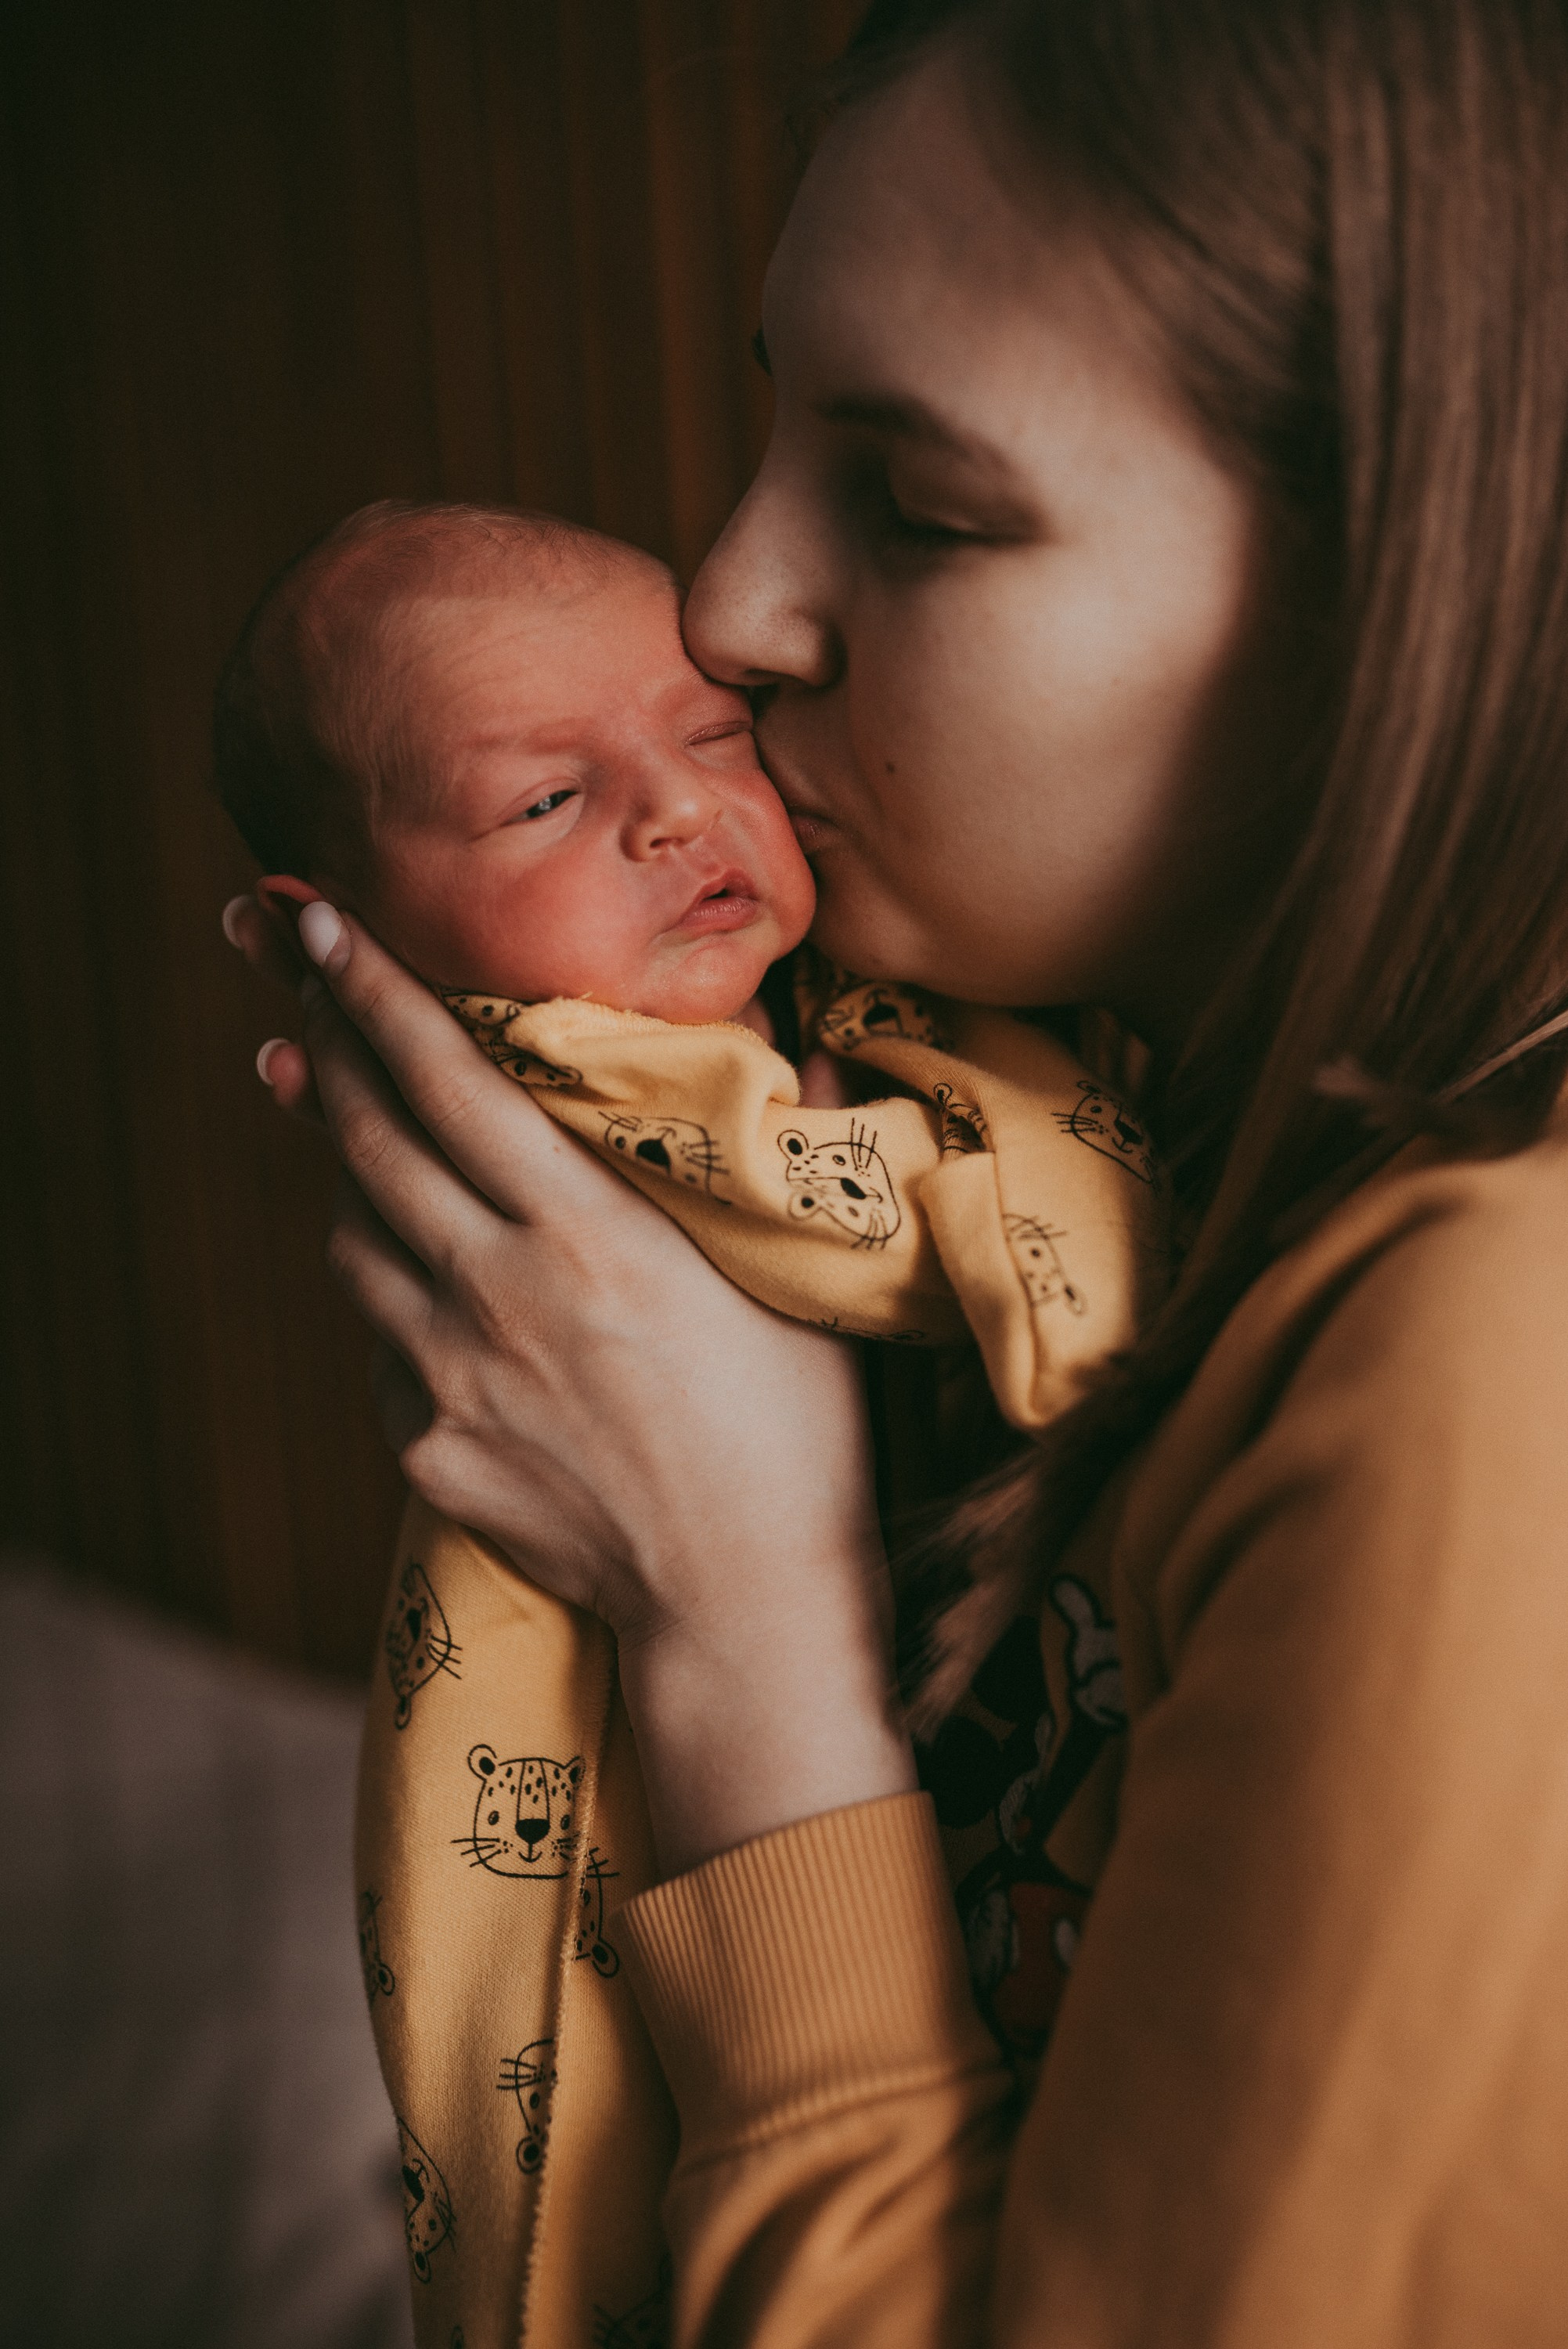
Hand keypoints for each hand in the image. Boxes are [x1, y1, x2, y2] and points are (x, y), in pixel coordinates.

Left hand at [223, 893, 915, 1869]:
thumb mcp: (795, 1281)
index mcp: (587, 1233)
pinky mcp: (427, 1446)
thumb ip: (780, 1153)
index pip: (450, 1083)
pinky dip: (390, 1291)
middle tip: (273, 963)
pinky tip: (414, 1276)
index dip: (374, 993)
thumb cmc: (797, 1438)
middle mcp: (497, 1291)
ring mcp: (449, 1374)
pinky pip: (383, 1343)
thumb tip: (810, 1040)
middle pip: (368, 1141)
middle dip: (315, 1035)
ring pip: (353, 1239)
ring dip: (336, 1162)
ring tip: (325, 1104)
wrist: (741, 1607)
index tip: (314, 923)